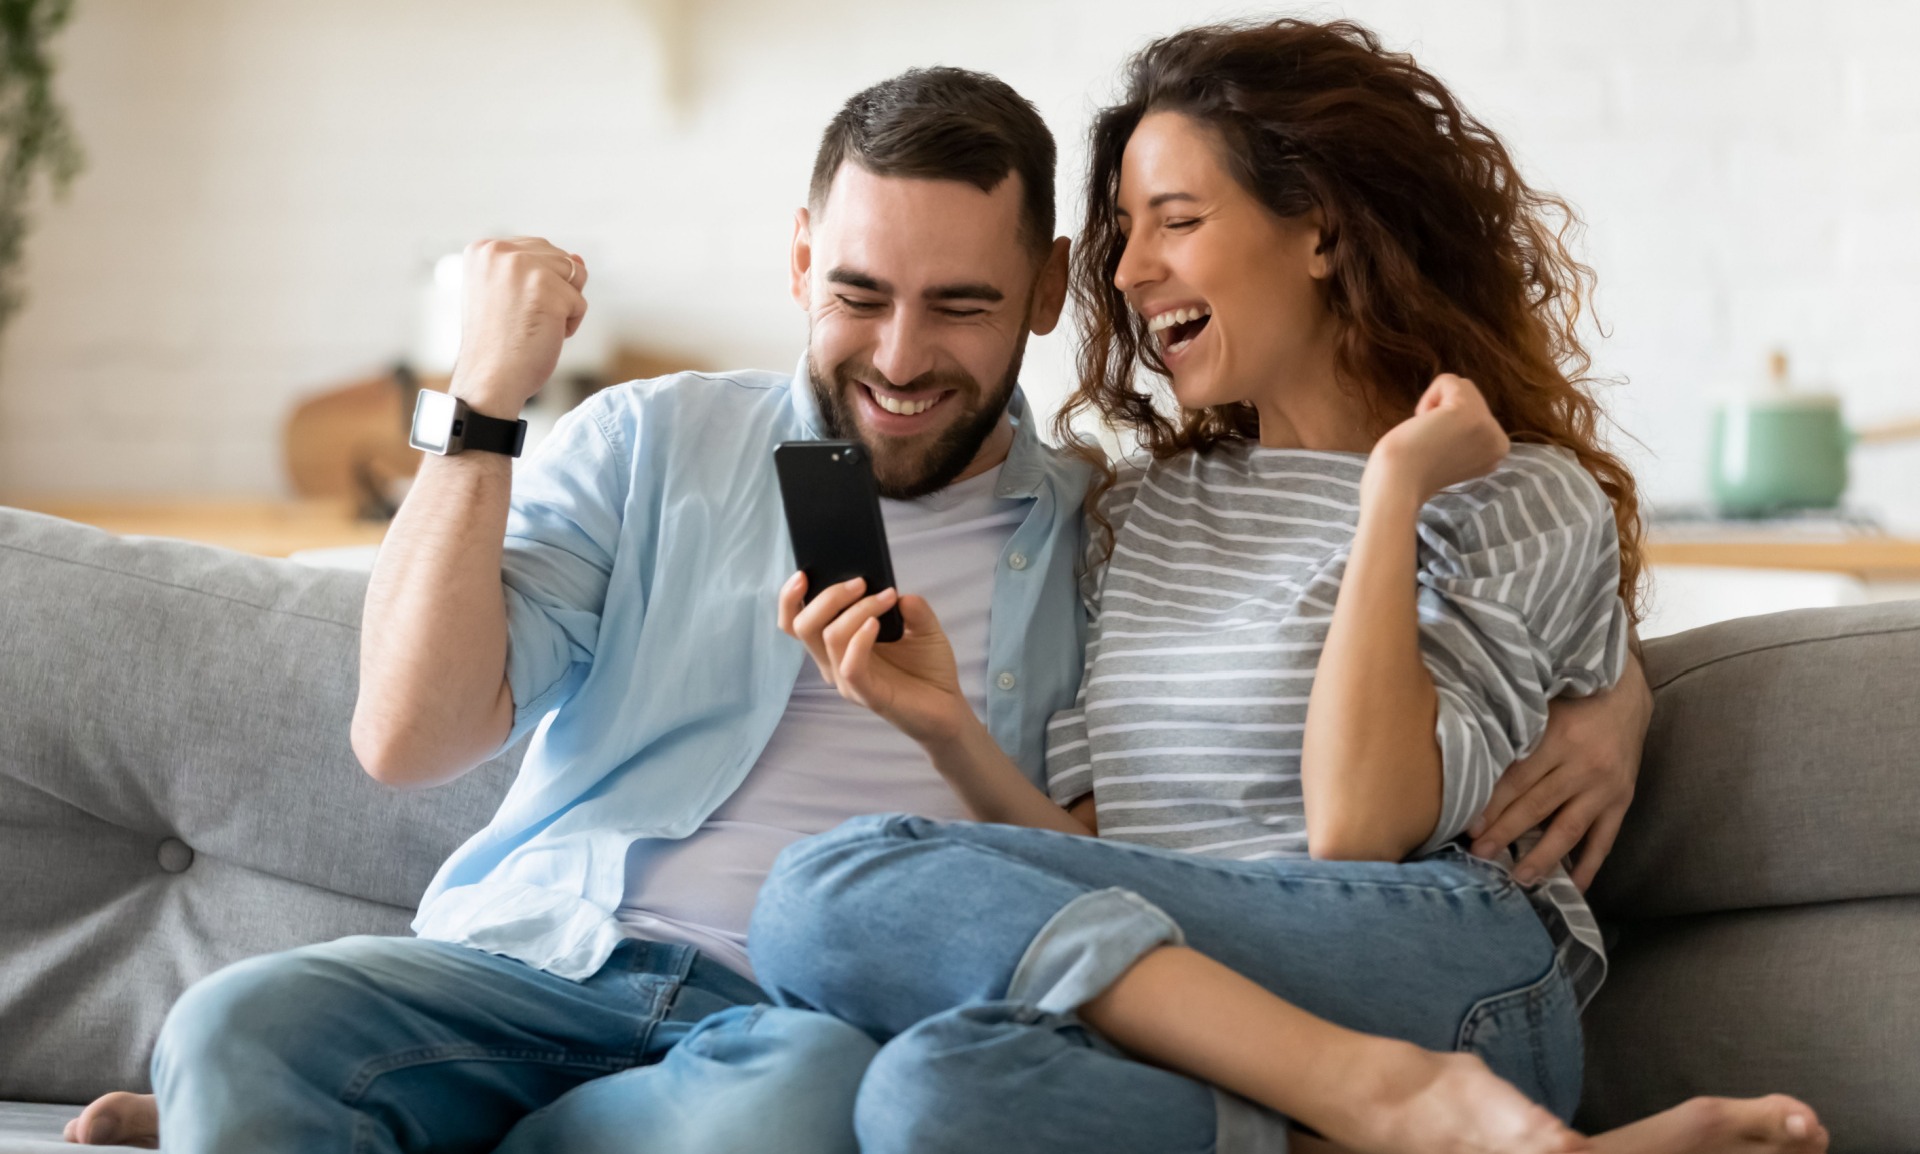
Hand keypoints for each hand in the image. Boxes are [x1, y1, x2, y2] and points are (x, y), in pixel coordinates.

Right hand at [448, 237, 588, 416]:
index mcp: (484, 249)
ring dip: (564, 306)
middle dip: (555, 292)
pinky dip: (569, 326)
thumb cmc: (498, 344)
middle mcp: (500, 251)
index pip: (539, 250)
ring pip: (575, 276)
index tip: (512, 309)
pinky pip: (580, 303)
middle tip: (522, 319)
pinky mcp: (546, 289)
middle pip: (560, 259)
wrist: (489, 380)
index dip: (538, 285)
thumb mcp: (509, 293)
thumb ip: (538, 268)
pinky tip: (542, 336)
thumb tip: (579, 259)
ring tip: (532, 325)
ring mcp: (523, 267)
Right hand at [777, 573, 974, 746]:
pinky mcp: (868, 695)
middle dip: (828, 596)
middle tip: (860, 582)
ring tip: (886, 597)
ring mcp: (848, 680)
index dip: (789, 598)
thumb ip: (912, 607)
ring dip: (856, 610)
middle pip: (803, 626)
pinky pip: (850, 666)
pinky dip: (860, 639)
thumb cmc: (927, 667)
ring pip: (828, 638)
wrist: (947, 707)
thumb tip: (895, 590)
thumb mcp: (923, 627)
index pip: (795, 622)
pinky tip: (876, 624)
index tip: (803, 573)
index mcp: (837, 644)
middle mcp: (834, 662)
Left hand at [1365, 374, 1509, 504]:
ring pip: (1461, 386)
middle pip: (1470, 396)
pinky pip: (1448, 380)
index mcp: (1497, 453)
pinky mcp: (1469, 412)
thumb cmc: (1409, 471)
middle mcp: (1499, 442)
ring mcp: (1487, 427)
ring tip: (1428, 435)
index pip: (1477, 412)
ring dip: (1435, 405)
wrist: (1396, 485)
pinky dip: (1429, 397)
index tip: (1438, 451)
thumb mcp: (1452, 451)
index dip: (1448, 424)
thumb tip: (1456, 414)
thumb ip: (1464, 435)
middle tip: (1430, 443)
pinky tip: (1423, 424)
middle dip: (1443, 413)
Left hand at [1469, 653, 1653, 887]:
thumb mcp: (1542, 709)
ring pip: (1569, 829)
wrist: (1625, 696)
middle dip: (1506, 833)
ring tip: (1521, 879)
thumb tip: (1475, 767)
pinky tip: (1576, 886)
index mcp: (1558, 738)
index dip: (1493, 805)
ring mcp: (1606, 787)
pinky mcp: (1623, 801)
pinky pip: (1605, 839)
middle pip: (1538, 807)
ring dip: (1543, 857)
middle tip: (1481, 856)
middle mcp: (1583, 766)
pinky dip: (1590, 864)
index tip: (1470, 827)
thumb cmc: (1572, 701)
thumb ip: (1515, 736)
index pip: (1518, 779)